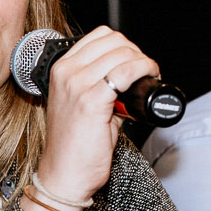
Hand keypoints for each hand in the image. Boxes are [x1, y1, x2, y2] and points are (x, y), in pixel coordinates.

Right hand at [32, 26, 160, 203]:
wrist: (65, 174)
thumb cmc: (74, 146)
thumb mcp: (81, 104)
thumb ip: (100, 85)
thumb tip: (130, 76)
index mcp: (61, 69)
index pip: (100, 36)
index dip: (125, 45)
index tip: (135, 61)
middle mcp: (66, 73)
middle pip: (114, 40)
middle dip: (137, 53)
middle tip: (146, 71)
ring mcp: (77, 85)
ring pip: (122, 53)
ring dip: (144, 61)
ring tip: (149, 77)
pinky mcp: (91, 101)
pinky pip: (125, 72)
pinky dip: (143, 70)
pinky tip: (148, 80)